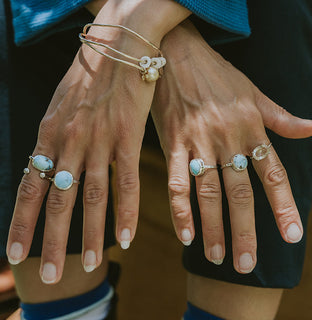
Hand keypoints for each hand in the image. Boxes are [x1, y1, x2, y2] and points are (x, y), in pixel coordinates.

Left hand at [6, 0, 189, 282]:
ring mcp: (100, 140)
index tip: (16, 254)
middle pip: (57, 200)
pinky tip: (126, 236)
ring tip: (85, 264)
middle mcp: (70, 141)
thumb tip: (52, 168)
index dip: (23, 222)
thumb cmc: (91, 73)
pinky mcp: (128, 137)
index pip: (30, 187)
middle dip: (50, 240)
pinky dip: (126, 212)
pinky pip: (126, 181)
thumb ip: (56, 138)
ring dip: (88, 234)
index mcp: (50, 133)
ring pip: (90, 197)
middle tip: (49, 274)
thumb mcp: (61, 104)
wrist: (119, 43)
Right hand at [152, 21, 311, 272]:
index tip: (292, 235)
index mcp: (251, 127)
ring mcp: (198, 143)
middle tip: (247, 265)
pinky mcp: (173, 144)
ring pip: (208, 193)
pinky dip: (180, 210)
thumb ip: (281, 116)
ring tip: (218, 257)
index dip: (284, 205)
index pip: (274, 174)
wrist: (177, 55)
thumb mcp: (254, 91)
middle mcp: (227, 139)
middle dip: (246, 231)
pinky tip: (185, 234)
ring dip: (213, 228)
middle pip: (240, 192)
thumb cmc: (216, 75)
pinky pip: (176, 182)